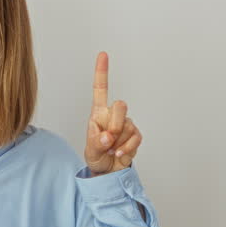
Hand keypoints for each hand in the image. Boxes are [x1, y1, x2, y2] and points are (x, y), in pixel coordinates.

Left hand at [84, 51, 142, 175]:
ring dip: (118, 143)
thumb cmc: (96, 156)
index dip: (102, 72)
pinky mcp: (135, 135)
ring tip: (111, 151)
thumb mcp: (90, 151)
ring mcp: (126, 124)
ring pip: (127, 126)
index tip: (103, 54)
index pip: (100, 89)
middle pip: (120, 106)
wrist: (108, 172)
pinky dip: (126, 149)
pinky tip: (119, 154)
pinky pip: (135, 138)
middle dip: (114, 125)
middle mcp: (113, 115)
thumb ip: (97, 142)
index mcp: (98, 113)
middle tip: (108, 141)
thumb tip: (108, 136)